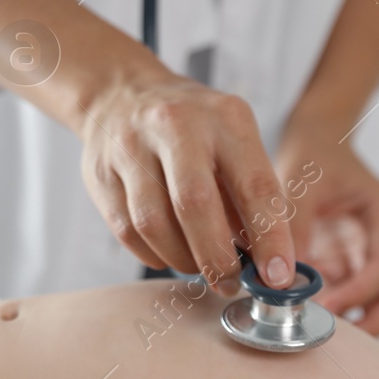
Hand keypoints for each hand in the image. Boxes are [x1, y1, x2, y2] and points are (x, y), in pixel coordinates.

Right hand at [0, 0, 297, 294]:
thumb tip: (270, 264)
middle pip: (195, 205)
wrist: (121, 94)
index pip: (254, 185)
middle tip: (231, 284)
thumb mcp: (234, 141)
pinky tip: (169, 251)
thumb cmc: (193, 128)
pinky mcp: (101, 172)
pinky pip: (127, 231)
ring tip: (199, 265)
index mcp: (224, 120)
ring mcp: (131, 147)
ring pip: (154, 224)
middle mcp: (176, 127)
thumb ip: (251, 196)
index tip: (277, 278)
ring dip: (183, 259)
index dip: (270, 238)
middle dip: (217, 258)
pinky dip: (154, 254)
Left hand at [276, 130, 378, 334]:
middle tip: (332, 337)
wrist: (318, 141)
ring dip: (361, 323)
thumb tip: (282, 277)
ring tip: (321, 331)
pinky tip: (311, 314)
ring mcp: (376, 255)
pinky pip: (359, 299)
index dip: (357, 293)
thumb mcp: (300, 183)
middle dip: (373, 323)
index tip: (325, 308)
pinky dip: (342, 312)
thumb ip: (294, 227)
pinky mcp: (357, 265)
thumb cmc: (314, 155)